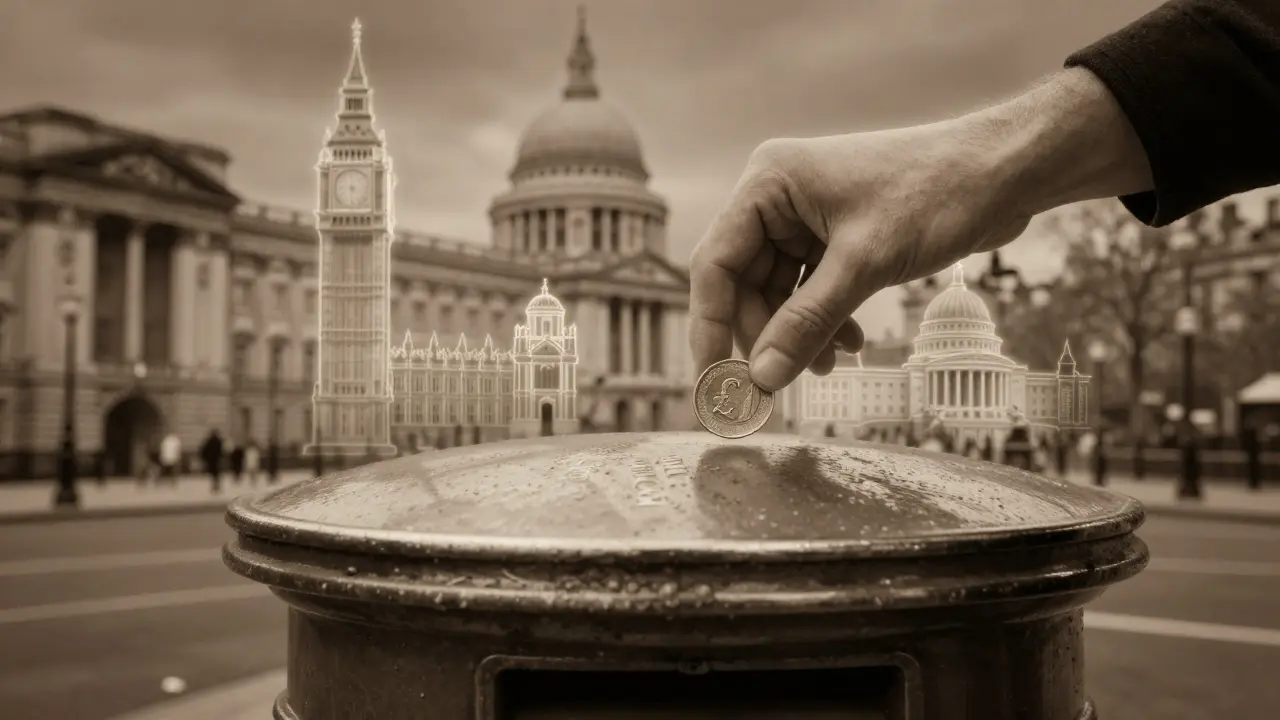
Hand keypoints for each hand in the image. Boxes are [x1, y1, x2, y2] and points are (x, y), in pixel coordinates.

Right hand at [688, 123, 1030, 391]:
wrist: (1004, 171)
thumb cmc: (935, 194)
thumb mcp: (864, 265)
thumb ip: (807, 323)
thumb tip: (762, 379)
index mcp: (768, 182)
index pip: (716, 262)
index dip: (710, 325)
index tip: (713, 381)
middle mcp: (779, 196)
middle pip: (745, 283)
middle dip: (766, 335)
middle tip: (779, 385)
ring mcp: (807, 216)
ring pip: (779, 292)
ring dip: (799, 333)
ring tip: (832, 365)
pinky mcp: (837, 235)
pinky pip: (810, 288)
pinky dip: (823, 320)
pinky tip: (850, 345)